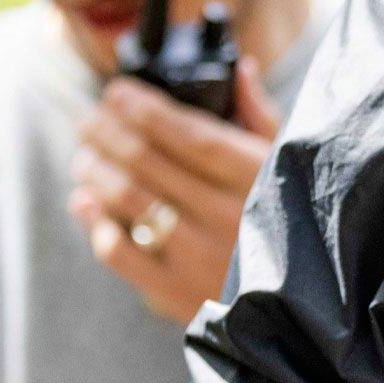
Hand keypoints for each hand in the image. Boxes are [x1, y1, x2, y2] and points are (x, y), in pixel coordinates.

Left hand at [70, 56, 280, 325]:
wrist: (299, 313)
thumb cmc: (293, 228)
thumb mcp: (288, 168)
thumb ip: (262, 118)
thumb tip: (240, 69)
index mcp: (258, 179)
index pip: (190, 134)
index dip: (146, 109)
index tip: (117, 92)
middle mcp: (229, 215)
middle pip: (149, 162)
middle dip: (108, 133)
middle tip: (88, 120)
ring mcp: (200, 256)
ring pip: (129, 200)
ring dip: (96, 171)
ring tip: (84, 157)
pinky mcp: (176, 292)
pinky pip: (120, 251)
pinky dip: (94, 223)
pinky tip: (85, 201)